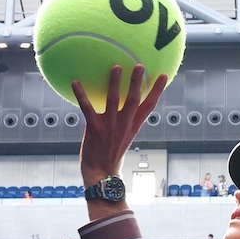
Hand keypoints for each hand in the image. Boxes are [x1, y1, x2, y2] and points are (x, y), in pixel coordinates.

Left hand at [74, 64, 167, 185]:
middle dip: (137, 82)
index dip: (158, 90)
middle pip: (135, 99)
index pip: (150, 105)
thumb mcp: (125, 136)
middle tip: (139, 66)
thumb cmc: (111, 153)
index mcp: (134, 125)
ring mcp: (110, 126)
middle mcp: (124, 124)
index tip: (164, 75)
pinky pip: (87, 107)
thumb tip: (125, 105)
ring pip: (114, 100)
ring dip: (115, 83)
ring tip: (116, 67)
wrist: (101, 172)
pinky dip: (81, 94)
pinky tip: (75, 82)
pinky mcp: (94, 128)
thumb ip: (126, 120)